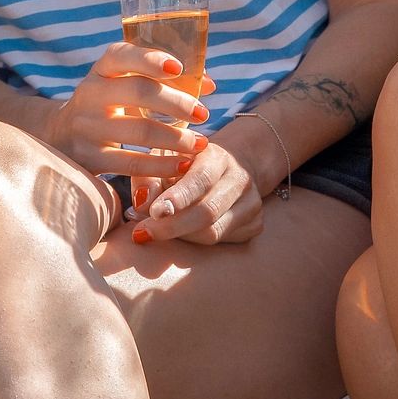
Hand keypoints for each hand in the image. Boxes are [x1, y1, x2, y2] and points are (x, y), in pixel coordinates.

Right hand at [42, 41, 214, 180]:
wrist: (59, 136)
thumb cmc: (108, 104)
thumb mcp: (122, 84)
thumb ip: (163, 80)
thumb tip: (208, 84)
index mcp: (101, 70)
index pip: (121, 55)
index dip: (149, 59)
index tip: (178, 67)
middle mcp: (90, 94)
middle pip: (137, 92)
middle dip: (176, 103)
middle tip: (203, 113)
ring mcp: (87, 128)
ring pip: (138, 130)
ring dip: (176, 137)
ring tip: (200, 143)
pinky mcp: (89, 159)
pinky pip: (130, 163)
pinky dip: (161, 165)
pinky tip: (183, 164)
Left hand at [132, 135, 265, 245]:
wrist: (230, 167)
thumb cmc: (186, 163)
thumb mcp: (164, 159)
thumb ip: (148, 177)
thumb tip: (142, 203)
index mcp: (217, 156)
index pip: (200, 179)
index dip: (177, 198)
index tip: (154, 213)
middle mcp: (240, 178)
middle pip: (207, 211)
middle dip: (172, 226)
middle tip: (143, 233)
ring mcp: (252, 203)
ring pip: (214, 232)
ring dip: (181, 237)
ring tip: (157, 232)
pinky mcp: (256, 224)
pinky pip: (223, 242)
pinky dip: (198, 242)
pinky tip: (184, 232)